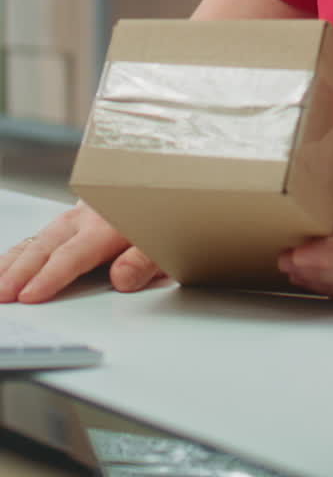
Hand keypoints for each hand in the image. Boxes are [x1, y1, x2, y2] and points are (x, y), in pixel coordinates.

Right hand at [0, 202, 165, 303]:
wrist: (163, 186)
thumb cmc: (163, 219)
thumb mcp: (165, 242)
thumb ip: (145, 261)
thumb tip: (121, 279)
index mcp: (107, 226)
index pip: (73, 254)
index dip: (51, 277)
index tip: (30, 296)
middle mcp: (85, 219)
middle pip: (46, 247)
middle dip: (20, 273)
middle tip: (2, 296)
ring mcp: (74, 218)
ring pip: (37, 240)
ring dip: (13, 264)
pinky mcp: (69, 222)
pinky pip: (38, 237)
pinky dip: (17, 253)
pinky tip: (3, 269)